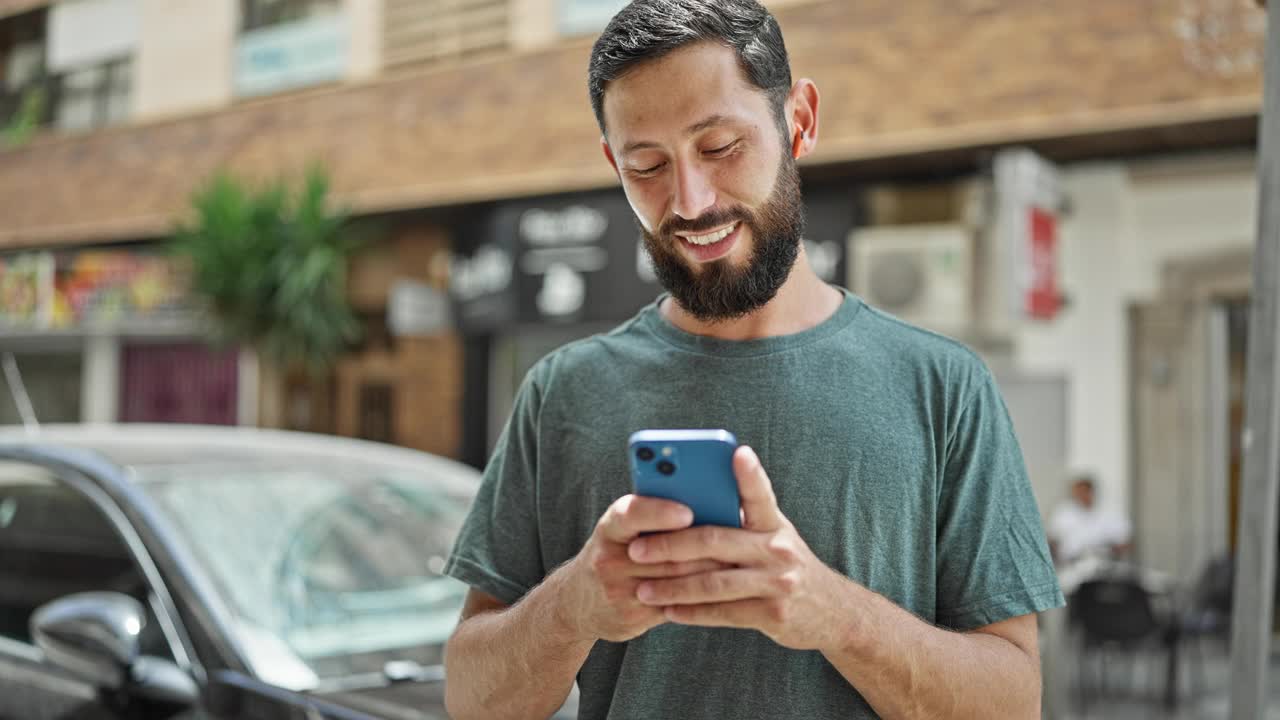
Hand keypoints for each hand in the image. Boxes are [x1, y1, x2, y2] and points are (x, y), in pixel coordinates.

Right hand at [562, 494, 732, 642]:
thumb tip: (708, 498)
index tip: (688, 511)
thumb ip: (654, 514)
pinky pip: (674, 605)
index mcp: (610, 526)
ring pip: (675, 579)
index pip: (631, 513)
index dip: (659, 512)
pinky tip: (725, 589)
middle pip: (664, 551)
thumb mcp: (622, 528)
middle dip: (703, 544)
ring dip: (710, 570)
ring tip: (741, 560)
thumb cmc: (615, 552)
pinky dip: (701, 596)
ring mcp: (618, 590)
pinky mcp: (631, 617)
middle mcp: (609, 557)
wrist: (576, 603)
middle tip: (738, 537)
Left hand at [626, 446, 844, 650]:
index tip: (737, 452)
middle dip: (671, 545)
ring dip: (673, 587)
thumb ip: (741, 520)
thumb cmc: (786, 565)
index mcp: (775, 524)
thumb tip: (687, 500)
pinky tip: (667, 611)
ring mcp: (778, 583)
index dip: (749, 474)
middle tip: (636, 550)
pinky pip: (722, 613)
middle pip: (716, 542)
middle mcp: (779, 549)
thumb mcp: (774, 536)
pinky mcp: (773, 614)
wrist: (833, 613)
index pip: (760, 494)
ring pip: (713, 583)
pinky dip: (691, 613)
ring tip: (642, 589)